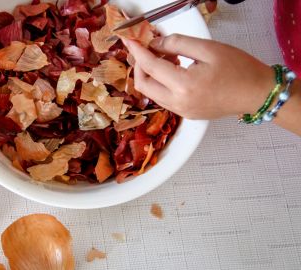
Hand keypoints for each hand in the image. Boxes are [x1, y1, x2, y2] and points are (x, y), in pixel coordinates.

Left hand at [123, 34, 273, 118]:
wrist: (258, 94)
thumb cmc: (240, 69)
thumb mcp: (208, 48)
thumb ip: (177, 44)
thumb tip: (155, 44)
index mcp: (184, 86)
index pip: (150, 67)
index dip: (137, 52)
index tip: (130, 40)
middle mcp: (179, 103)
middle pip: (143, 85)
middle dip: (139, 65)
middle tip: (145, 48)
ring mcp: (182, 112)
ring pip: (151, 94)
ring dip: (150, 75)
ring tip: (164, 56)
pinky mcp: (186, 114)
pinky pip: (163, 99)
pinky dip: (160, 84)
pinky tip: (172, 69)